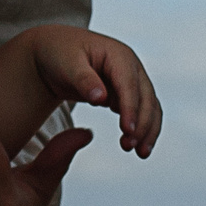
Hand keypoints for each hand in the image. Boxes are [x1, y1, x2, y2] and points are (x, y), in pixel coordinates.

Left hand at [26, 25, 161, 157]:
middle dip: (142, 123)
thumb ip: (84, 80)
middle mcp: (131, 67)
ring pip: (150, 107)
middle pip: (146, 97)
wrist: (56, 51)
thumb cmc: (60, 54)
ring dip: (148, 130)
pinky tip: (136, 146)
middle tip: (129, 147)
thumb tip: (100, 98)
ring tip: (140, 153)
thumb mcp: (67, 64)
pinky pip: (141, 112)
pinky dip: (142, 129)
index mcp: (118, 55)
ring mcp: (132, 80)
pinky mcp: (127, 93)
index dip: (131, 108)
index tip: (128, 131)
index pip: (129, 85)